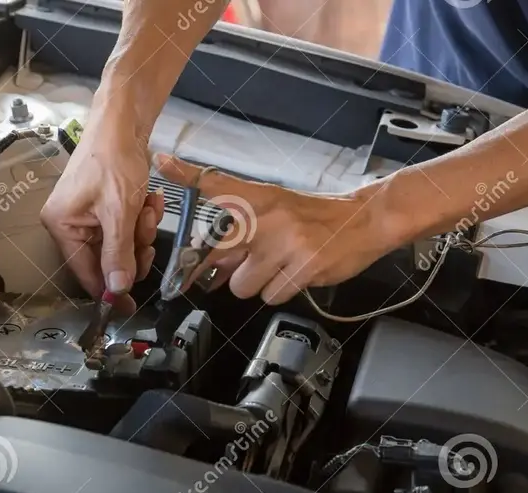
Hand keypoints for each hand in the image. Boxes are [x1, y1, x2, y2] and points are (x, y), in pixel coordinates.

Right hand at [41, 122, 164, 307]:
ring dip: (141, 229)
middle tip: (148, 231)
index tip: (132, 306)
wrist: (122, 122)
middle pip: (106, 260)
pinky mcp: (102, 207)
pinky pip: (124, 227)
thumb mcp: (120, 211)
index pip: (85, 274)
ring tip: (148, 205)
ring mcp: (85, 216)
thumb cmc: (114, 159)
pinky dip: (140, 216)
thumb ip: (118, 253)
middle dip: (133, 247)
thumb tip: (117, 289)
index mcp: (63, 227)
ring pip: (120, 244)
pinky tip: (148, 199)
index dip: (110, 291)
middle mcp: (69, 224)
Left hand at [155, 154, 398, 304]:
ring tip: (282, 267)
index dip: (187, 175)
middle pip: (218, 256)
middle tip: (250, 263)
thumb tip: (210, 267)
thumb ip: (243, 235)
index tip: (163, 162)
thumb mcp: (277, 213)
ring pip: (242, 285)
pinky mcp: (303, 267)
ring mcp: (286, 242)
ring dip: (259, 284)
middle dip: (226, 270)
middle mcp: (268, 217)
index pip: (217, 184)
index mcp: (260, 198)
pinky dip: (282, 291)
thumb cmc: (314, 220)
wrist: (365, 221)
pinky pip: (272, 296)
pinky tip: (298, 274)